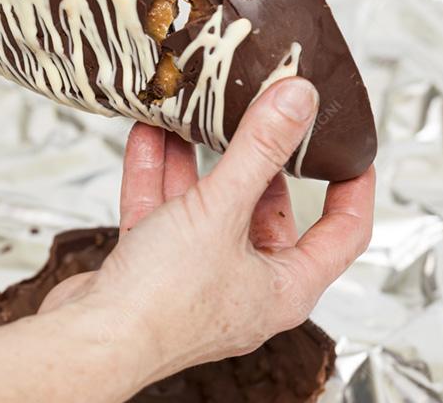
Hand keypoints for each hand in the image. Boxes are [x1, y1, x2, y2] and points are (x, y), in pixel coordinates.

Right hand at [41, 77, 375, 384]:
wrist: (89, 339)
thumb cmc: (161, 306)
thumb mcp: (221, 212)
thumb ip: (259, 151)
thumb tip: (296, 103)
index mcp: (284, 287)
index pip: (341, 234)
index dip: (353, 190)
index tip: (351, 152)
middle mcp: (244, 284)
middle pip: (267, 212)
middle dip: (258, 161)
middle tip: (264, 117)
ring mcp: (196, 276)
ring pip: (207, 206)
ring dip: (199, 160)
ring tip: (200, 114)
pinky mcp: (151, 268)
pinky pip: (162, 211)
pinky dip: (157, 172)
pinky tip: (150, 134)